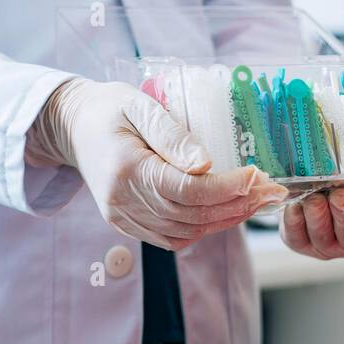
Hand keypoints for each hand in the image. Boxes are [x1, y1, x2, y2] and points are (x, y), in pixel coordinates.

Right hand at [27, 77, 287, 250]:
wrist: (71, 126)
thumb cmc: (109, 108)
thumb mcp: (140, 105)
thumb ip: (172, 134)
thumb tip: (207, 163)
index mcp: (126, 169)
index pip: (187, 190)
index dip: (227, 188)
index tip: (258, 176)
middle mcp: (122, 200)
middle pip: (190, 215)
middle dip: (237, 205)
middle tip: (272, 191)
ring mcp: (122, 217)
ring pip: (185, 231)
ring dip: (225, 220)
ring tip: (258, 201)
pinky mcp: (125, 223)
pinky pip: (170, 237)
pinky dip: (202, 229)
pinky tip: (225, 213)